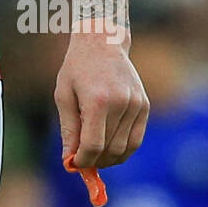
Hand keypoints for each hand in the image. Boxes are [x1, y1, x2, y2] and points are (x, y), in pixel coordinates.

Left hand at [55, 26, 148, 168]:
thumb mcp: (63, 94)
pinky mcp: (144, 105)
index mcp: (97, 100)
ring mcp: (136, 104)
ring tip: (94, 156)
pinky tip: (110, 149)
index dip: (83, 160)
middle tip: (82, 162)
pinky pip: (137, 139)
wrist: (103, 41)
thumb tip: (70, 161)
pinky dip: (124, 150)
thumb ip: (68, 129)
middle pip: (110, 149)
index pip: (93, 145)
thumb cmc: (77, 67)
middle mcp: (121, 103)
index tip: (74, 164)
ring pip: (125, 148)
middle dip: (95, 161)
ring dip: (109, 159)